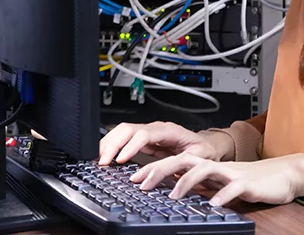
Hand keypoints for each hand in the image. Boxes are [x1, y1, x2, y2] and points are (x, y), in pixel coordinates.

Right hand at [98, 122, 234, 164]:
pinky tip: (104, 157)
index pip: (145, 133)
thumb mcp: (196, 158)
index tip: (120, 159)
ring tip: (98, 159)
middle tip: (103, 161)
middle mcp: (156, 128)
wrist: (205, 146)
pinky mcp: (142, 141)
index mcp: (169, 130)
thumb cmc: (203, 151)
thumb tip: (154, 174)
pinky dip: (111, 147)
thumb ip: (177, 163)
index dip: (131, 146)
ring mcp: (148, 133)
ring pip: (122, 131)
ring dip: (108, 144)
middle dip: (113, 143)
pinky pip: (122, 139)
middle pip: (128, 129)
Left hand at [130, 153, 303, 206]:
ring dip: (186, 182)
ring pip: (204, 170)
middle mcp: (216, 166)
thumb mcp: (221, 182)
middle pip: (183, 160)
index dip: (155, 167)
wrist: (284, 174)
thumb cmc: (252, 181)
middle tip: (141, 183)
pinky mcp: (247, 184)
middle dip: (160, 170)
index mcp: (208, 165)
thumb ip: (201, 184)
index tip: (135, 178)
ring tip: (172, 195)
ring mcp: (231, 173)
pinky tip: (212, 205)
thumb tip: (175, 189)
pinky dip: (221, 196)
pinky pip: (232, 189)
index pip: (176, 161)